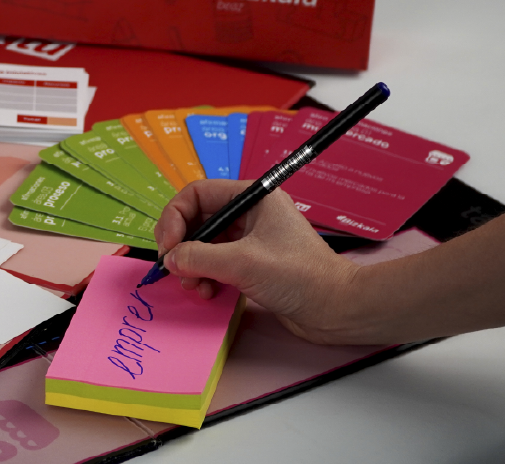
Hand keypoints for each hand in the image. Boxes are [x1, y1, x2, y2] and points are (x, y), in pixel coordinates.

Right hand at [154, 180, 362, 343]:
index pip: (197, 195)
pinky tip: (209, 293)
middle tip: (174, 269)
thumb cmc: (300, 276)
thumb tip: (170, 259)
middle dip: (182, 246)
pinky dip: (205, 278)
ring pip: (203, 246)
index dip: (175, 218)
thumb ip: (199, 257)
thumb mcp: (243, 262)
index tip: (167, 246)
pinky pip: (214, 265)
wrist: (336, 309)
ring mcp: (249, 240)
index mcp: (252, 198)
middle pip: (197, 221)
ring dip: (192, 267)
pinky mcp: (250, 264)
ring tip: (195, 287)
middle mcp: (249, 214)